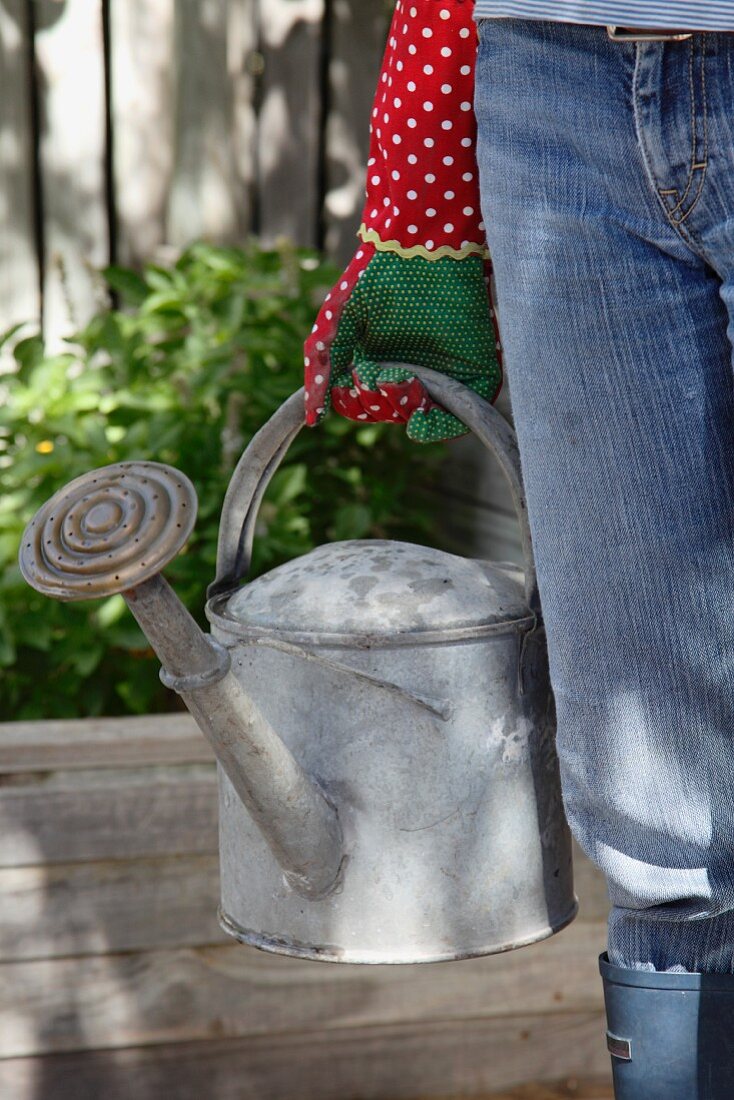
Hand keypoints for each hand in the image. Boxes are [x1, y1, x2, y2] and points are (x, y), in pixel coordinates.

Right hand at [304, 242, 500, 442]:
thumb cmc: (377, 278)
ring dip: (402, 409)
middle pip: (388, 415)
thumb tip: (314, 418)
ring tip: (403, 379)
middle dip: (381, 402)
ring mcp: (442, 379)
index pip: (363, 406)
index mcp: (378, 364)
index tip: (359, 375)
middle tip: (383, 374)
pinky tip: (419, 419)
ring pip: (417, 421)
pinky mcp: (472, 381)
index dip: (358, 401)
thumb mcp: (339, 321)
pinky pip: (455, 424)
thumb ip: (322, 366)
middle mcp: (410, 375)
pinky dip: (436, 429)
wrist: (423, 245)